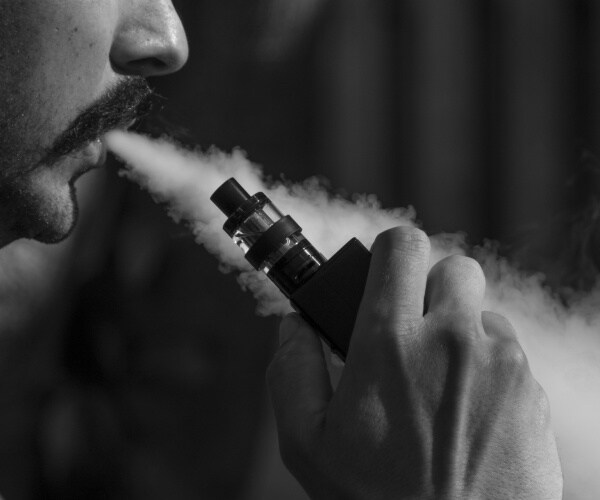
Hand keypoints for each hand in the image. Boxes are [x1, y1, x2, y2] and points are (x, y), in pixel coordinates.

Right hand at [267, 227, 561, 499]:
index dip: (389, 253)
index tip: (383, 275)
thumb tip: (295, 325)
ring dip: (459, 333)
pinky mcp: (531, 391)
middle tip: (412, 332)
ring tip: (438, 383)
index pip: (400, 247)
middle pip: (452, 268)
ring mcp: (500, 363)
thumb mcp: (306, 442)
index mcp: (390, 342)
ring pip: (481, 314)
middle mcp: (452, 340)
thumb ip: (291, 369)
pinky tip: (468, 411)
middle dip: (430, 290)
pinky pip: (509, 353)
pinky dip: (488, 367)